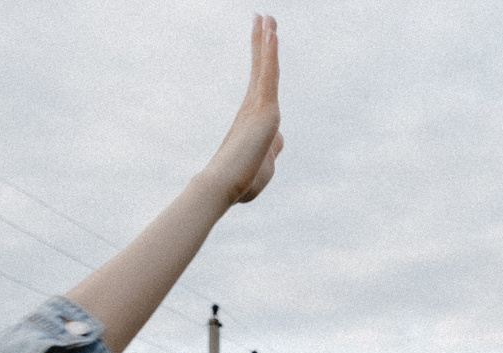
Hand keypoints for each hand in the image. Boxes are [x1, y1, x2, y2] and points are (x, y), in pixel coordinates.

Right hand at [197, 15, 281, 206]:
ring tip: (266, 16)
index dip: (262, 60)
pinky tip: (271, 34)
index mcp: (252, 119)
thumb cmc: (241, 183)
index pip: (261, 83)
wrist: (222, 186)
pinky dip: (270, 54)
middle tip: (261, 18)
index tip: (264, 43)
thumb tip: (279, 138)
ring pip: (265, 67)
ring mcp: (258, 107)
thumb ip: (272, 150)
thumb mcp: (264, 165)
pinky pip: (269, 75)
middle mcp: (252, 108)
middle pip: (260, 68)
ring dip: (266, 40)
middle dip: (261, 42)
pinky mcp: (265, 109)